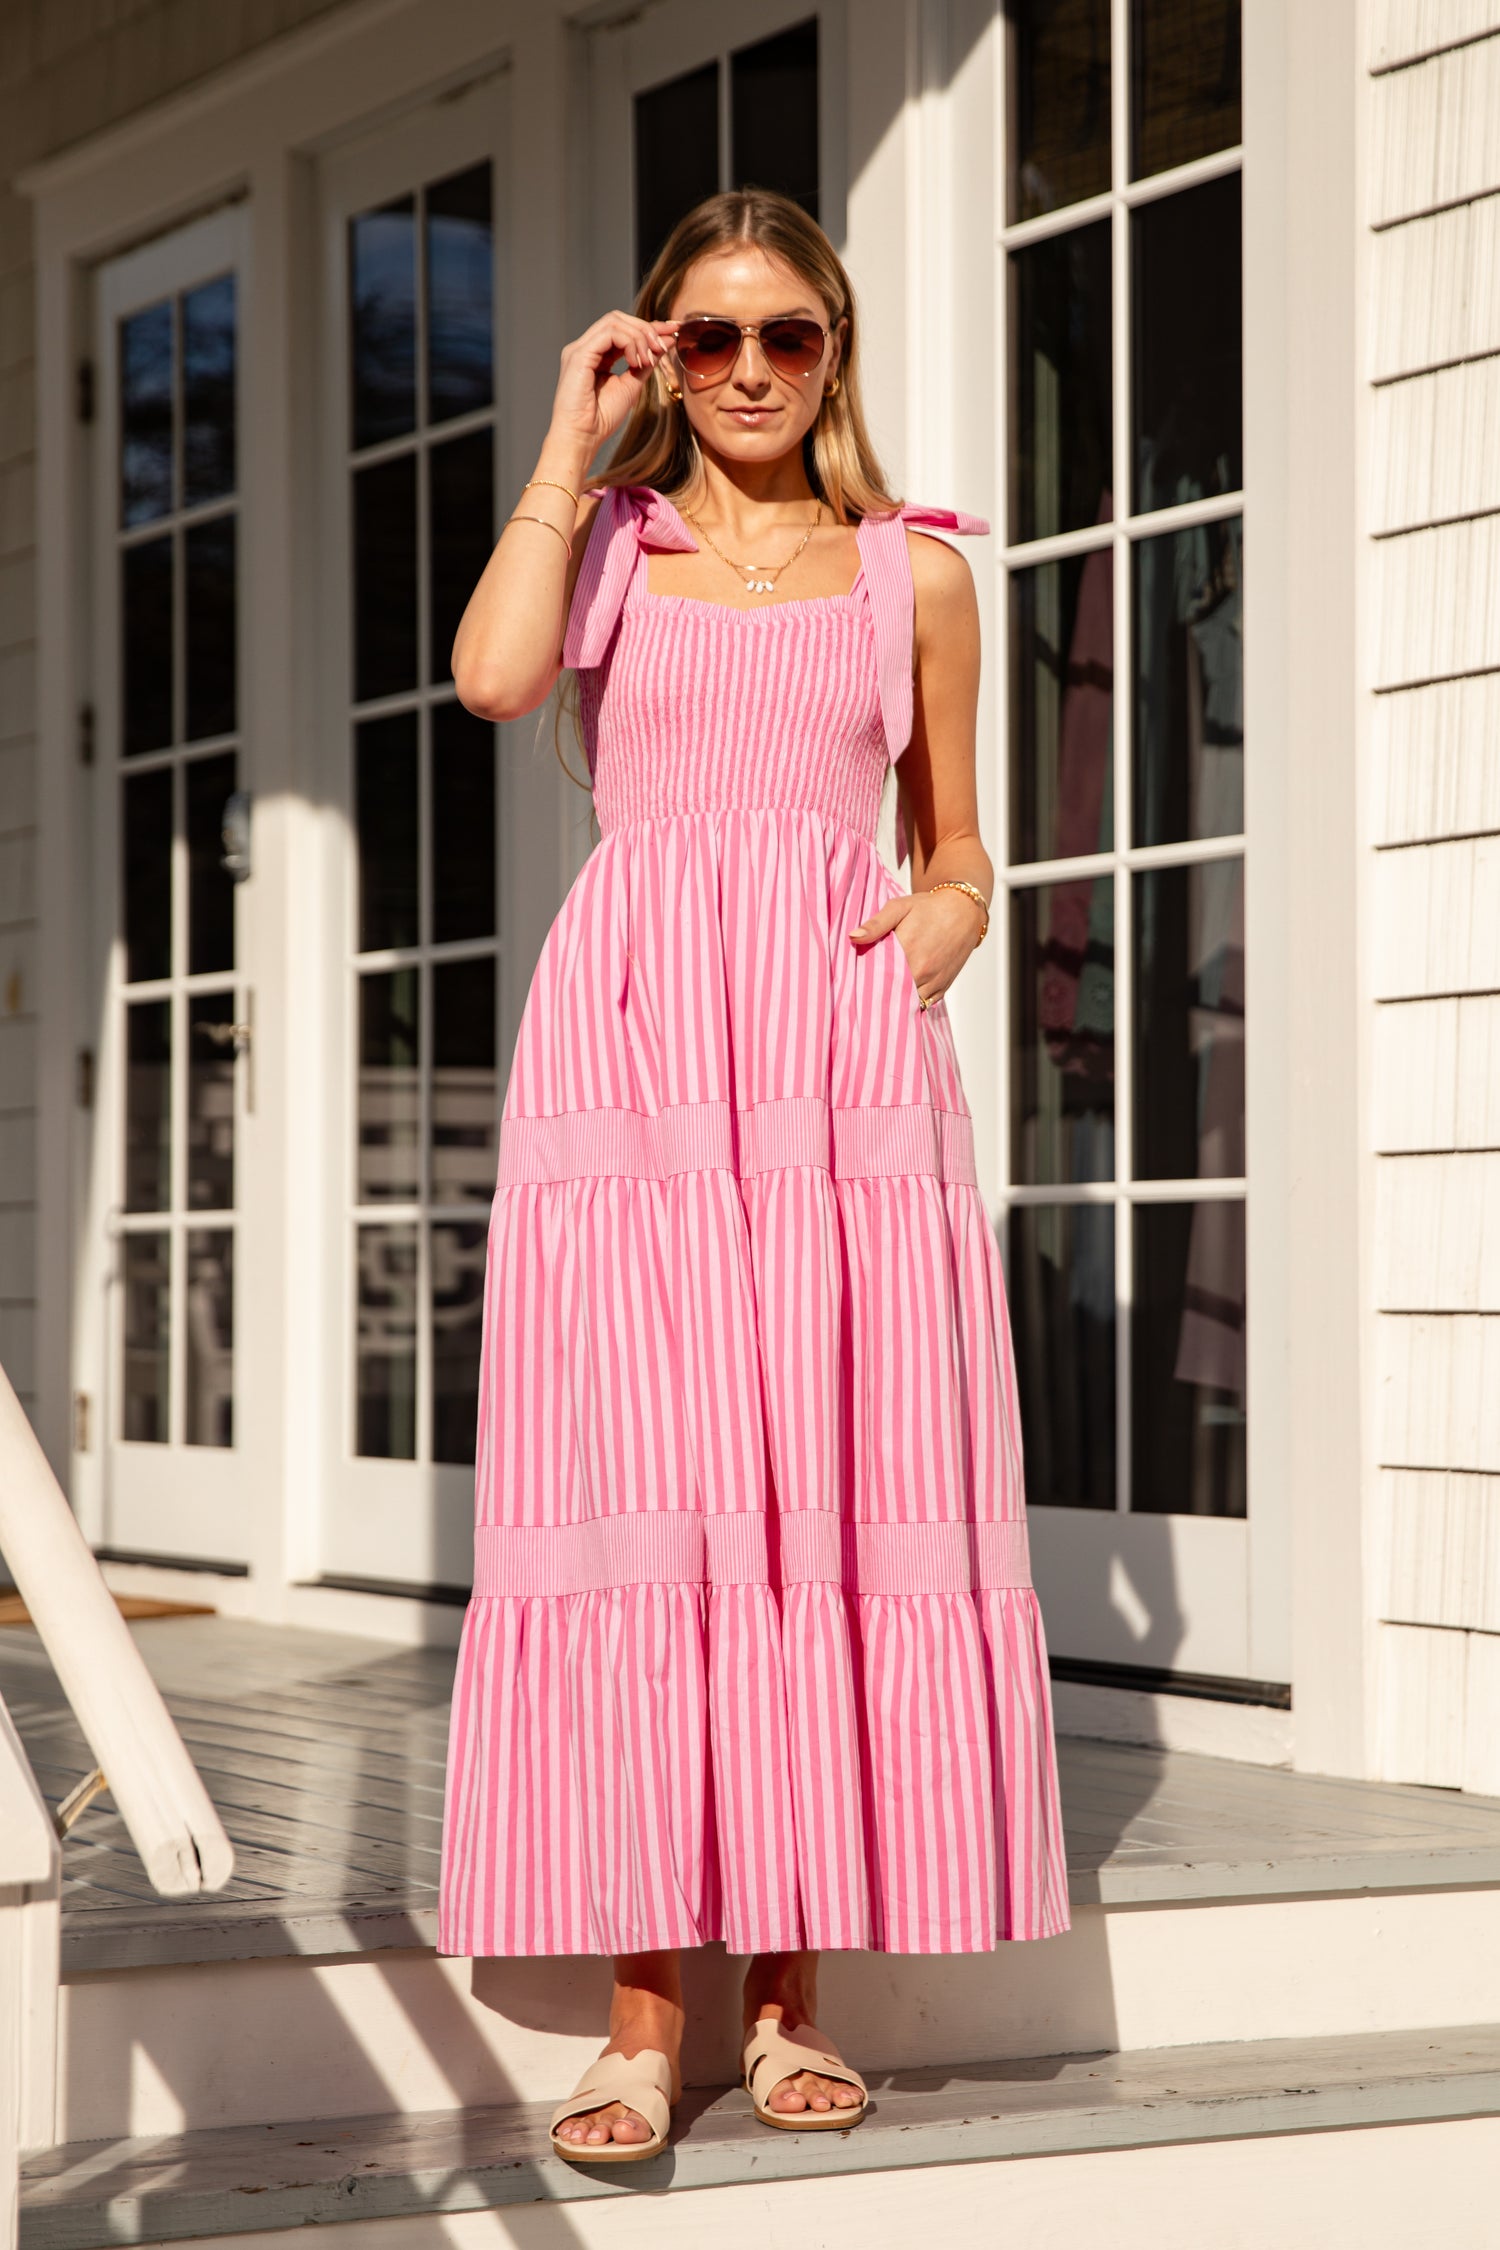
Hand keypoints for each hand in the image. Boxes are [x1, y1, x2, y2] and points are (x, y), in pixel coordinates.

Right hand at [548, 310, 680, 457]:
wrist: (582, 438)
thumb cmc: (601, 419)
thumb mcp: (631, 386)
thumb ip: (646, 363)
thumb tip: (666, 341)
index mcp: (596, 354)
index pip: (623, 329)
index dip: (649, 326)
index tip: (673, 329)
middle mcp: (585, 347)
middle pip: (618, 318)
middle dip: (646, 328)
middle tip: (663, 346)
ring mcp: (579, 349)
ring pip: (614, 321)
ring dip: (639, 337)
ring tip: (648, 360)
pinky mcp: (578, 355)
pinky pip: (609, 333)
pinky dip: (629, 343)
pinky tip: (636, 362)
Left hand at [847, 887, 985, 1007]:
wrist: (964, 911)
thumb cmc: (929, 908)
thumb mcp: (899, 907)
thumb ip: (876, 924)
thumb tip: (853, 937)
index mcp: (906, 950)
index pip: (877, 976)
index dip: (864, 982)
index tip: (854, 984)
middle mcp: (921, 970)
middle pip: (891, 993)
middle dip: (878, 995)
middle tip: (864, 996)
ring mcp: (933, 980)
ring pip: (908, 1003)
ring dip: (895, 1002)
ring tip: (880, 1002)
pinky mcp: (943, 986)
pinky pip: (925, 1005)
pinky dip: (913, 1006)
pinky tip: (901, 1001)